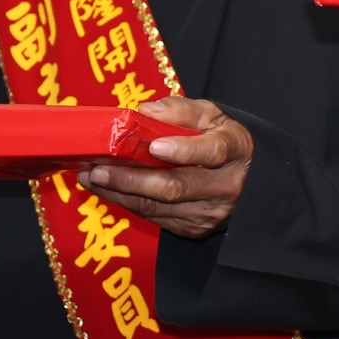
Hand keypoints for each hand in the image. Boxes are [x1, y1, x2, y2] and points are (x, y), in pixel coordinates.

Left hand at [80, 97, 252, 239]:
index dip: (183, 150)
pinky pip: (154, 216)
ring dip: (119, 192)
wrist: (248, 179)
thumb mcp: (212, 116)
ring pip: (157, 206)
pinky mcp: (194, 228)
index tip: (155, 146)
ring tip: (90, 176)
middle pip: (174, 187)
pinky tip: (108, 188)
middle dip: (131, 179)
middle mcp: (225, 187)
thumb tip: (146, 111)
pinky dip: (128, 202)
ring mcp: (209, 213)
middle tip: (98, 168)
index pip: (212, 152)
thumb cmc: (223, 140)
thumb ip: (182, 110)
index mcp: (236, 150)